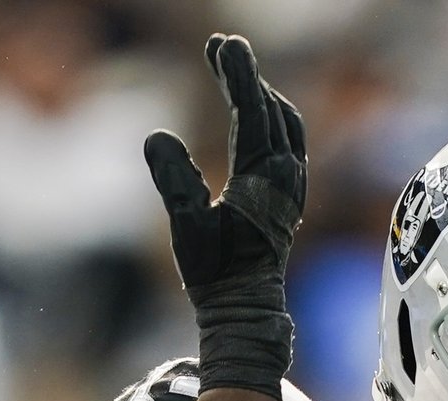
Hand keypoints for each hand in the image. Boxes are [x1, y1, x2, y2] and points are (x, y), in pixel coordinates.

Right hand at [143, 35, 303, 393]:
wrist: (245, 309)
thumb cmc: (214, 274)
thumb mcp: (185, 228)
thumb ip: (174, 180)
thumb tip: (156, 136)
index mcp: (261, 179)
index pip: (252, 112)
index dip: (238, 75)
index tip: (223, 44)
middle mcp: (285, 177)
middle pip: (269, 109)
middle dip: (245, 75)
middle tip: (220, 47)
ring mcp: (291, 186)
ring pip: (284, 123)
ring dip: (260, 94)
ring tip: (234, 72)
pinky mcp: (289, 196)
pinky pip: (288, 141)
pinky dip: (272, 117)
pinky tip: (256, 114)